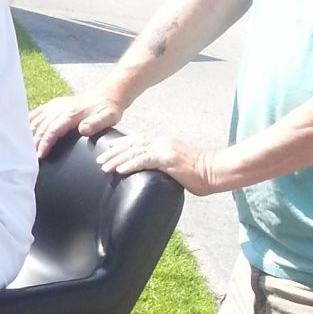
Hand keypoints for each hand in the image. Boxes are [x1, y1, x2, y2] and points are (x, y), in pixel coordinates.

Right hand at [30, 91, 123, 157]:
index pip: (53, 130)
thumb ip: (96, 123)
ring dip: (30, 134)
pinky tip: (23, 130)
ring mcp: (56, 105)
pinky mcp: (54, 105)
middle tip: (30, 159)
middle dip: (34, 143)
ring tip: (24, 149)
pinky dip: (29, 121)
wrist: (107, 95)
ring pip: (37, 120)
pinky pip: (38, 112)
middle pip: (42, 127)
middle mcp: (60, 108)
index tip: (39, 155)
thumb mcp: (109, 117)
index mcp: (71, 113)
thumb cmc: (108, 109)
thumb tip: (83, 130)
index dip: (45, 143)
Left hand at [94, 130, 221, 195]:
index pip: (137, 140)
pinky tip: (119, 170)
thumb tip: (148, 171)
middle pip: (132, 144)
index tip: (106, 151)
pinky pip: (145, 160)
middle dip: (113, 152)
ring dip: (117, 159)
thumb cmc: (196, 173)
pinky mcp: (169, 159)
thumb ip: (160, 163)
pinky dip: (130, 164)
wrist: (214, 172)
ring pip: (135, 152)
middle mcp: (162, 142)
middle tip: (99, 159)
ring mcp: (165, 149)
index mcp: (163, 142)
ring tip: (103, 167)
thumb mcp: (174, 164)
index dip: (120, 145)